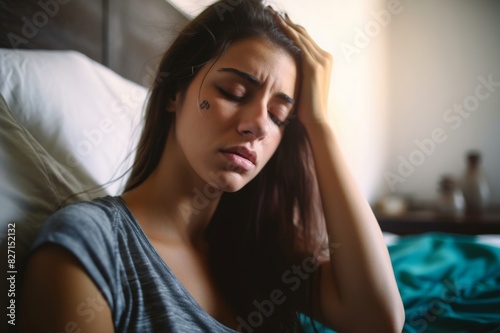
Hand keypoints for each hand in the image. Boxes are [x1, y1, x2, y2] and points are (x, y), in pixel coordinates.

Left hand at [272, 10, 332, 127]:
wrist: (316, 119)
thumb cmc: (307, 107)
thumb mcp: (304, 85)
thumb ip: (299, 73)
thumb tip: (285, 70)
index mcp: (324, 61)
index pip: (306, 39)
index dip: (292, 28)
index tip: (279, 20)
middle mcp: (325, 57)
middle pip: (303, 33)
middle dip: (287, 21)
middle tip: (272, 12)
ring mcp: (321, 60)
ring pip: (300, 35)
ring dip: (285, 23)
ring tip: (272, 14)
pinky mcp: (314, 66)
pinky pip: (299, 43)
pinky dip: (288, 32)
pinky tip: (278, 24)